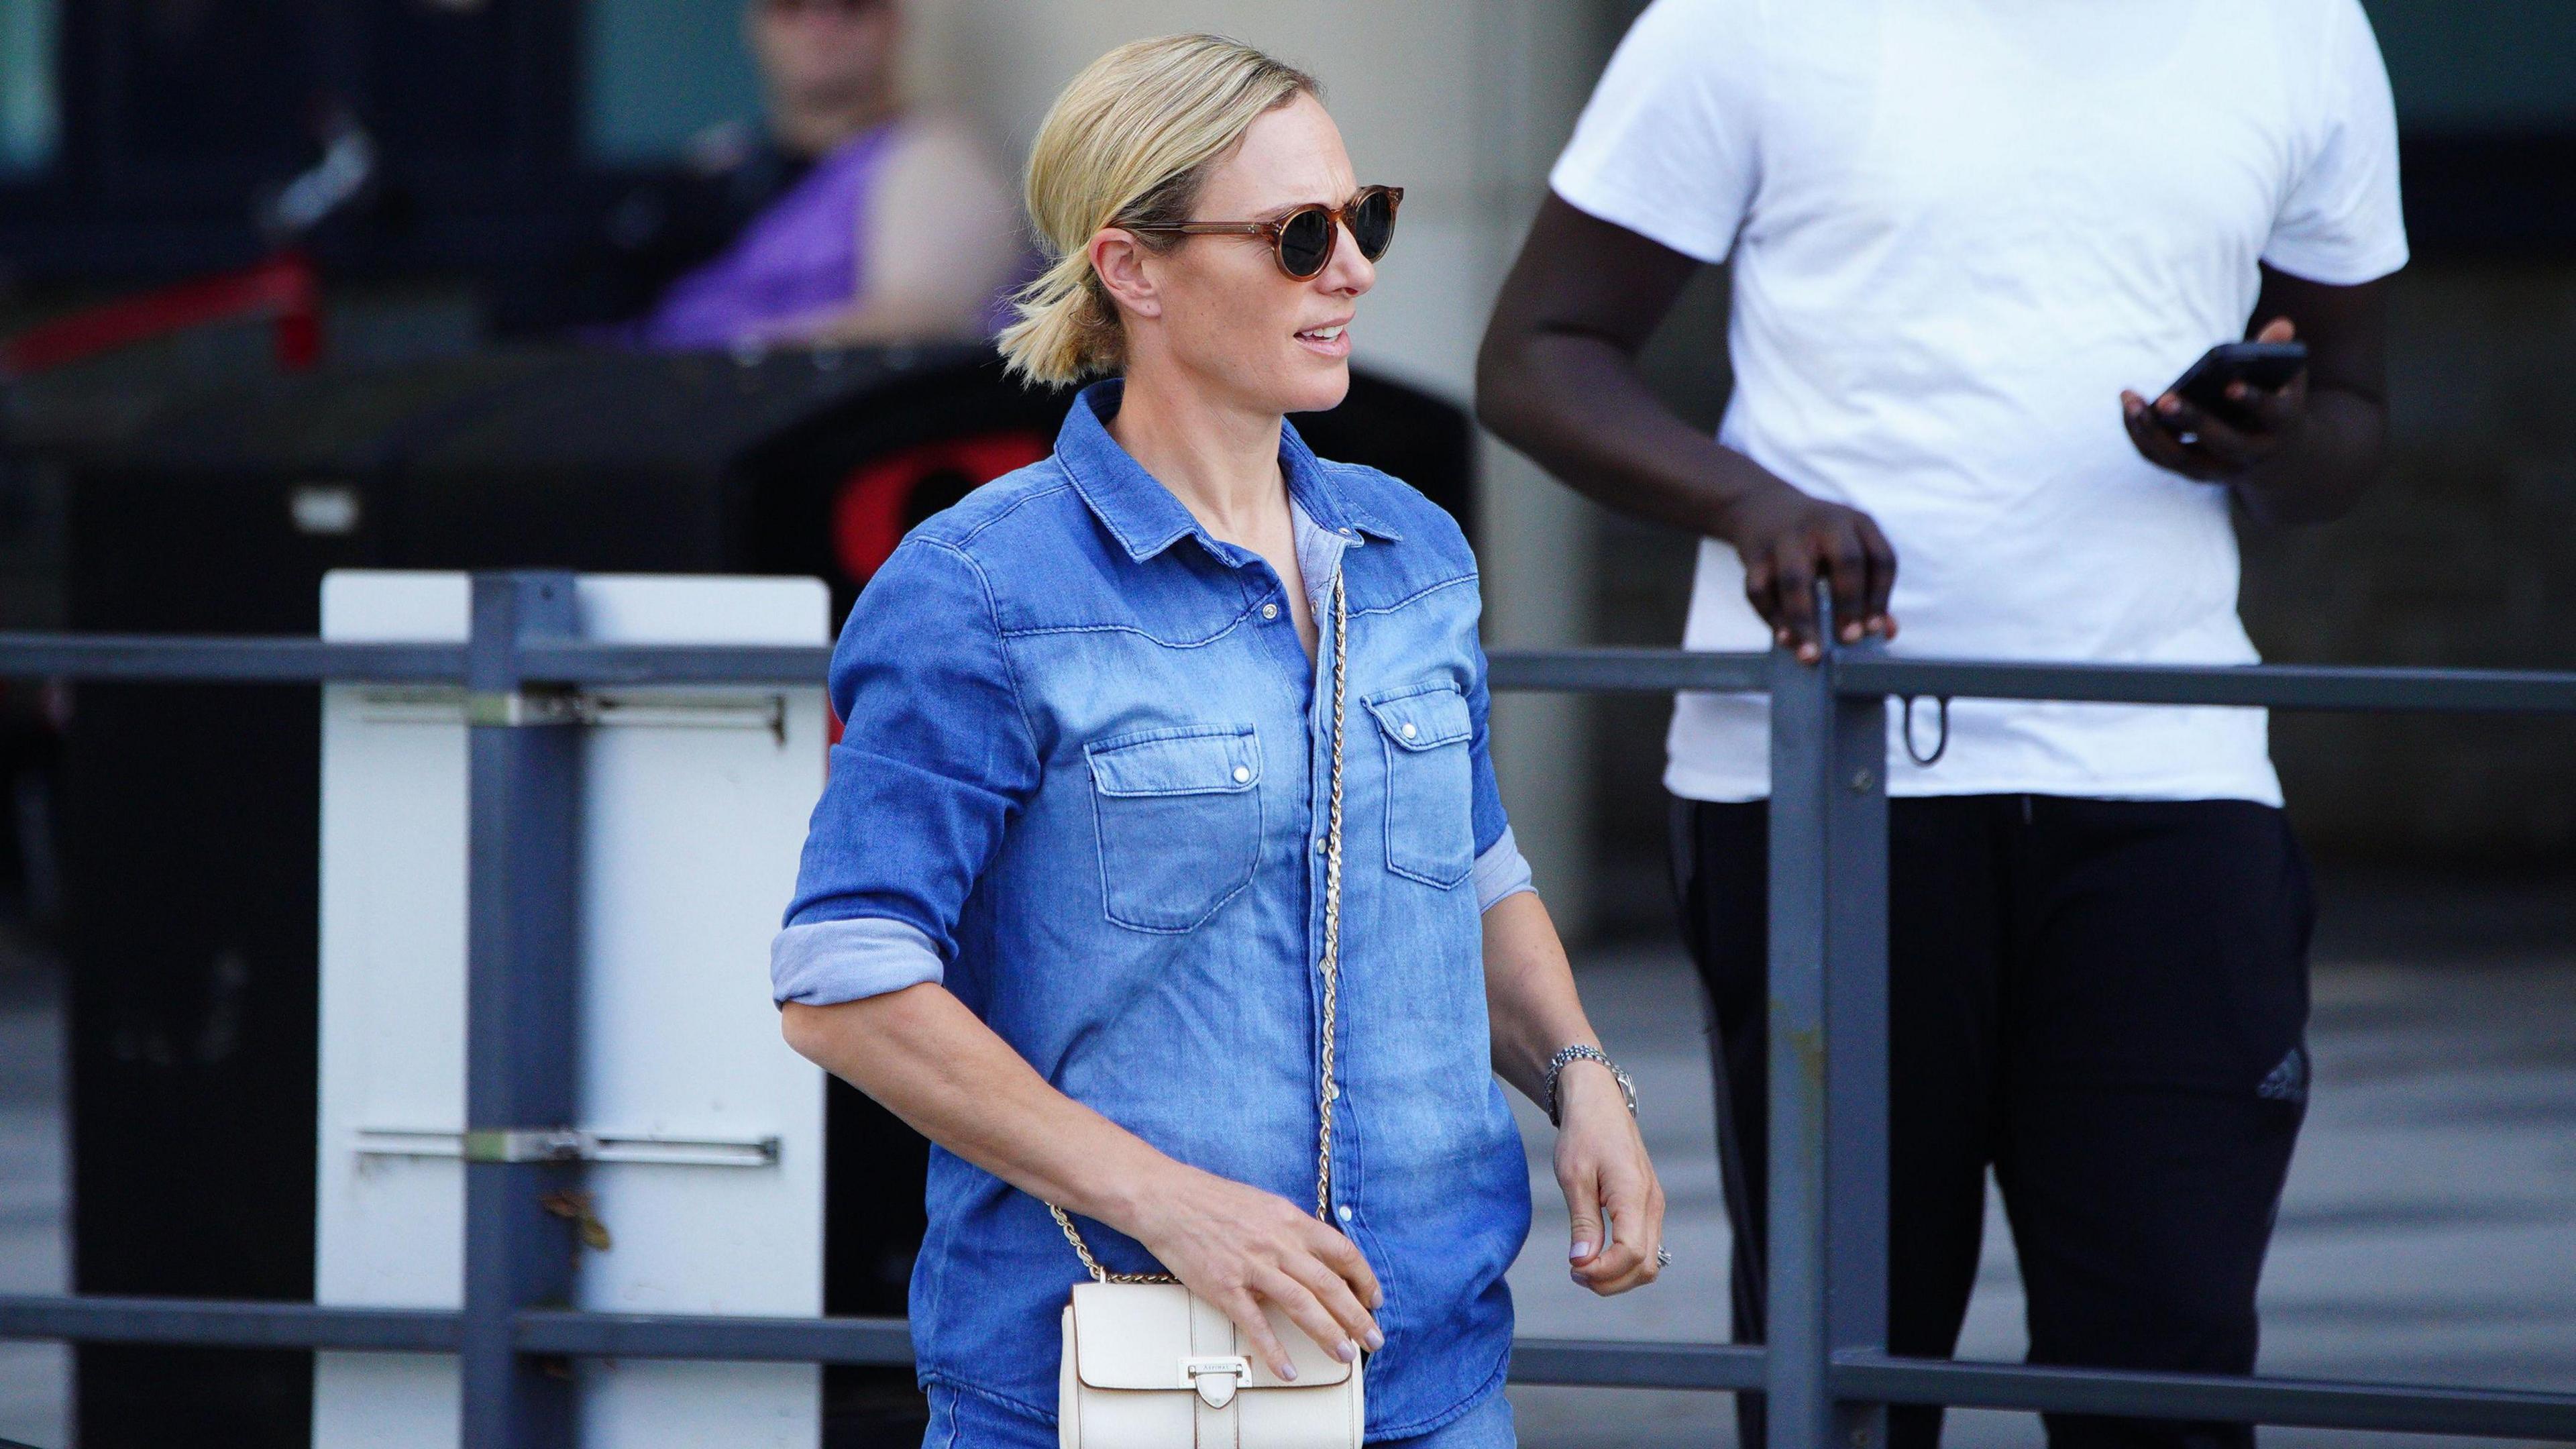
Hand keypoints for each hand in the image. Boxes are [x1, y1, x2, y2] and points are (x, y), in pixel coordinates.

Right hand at [1128, 1164, 1384, 1379]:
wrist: (1167, 1200)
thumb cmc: (1214, 1201)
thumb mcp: (1265, 1205)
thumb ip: (1293, 1229)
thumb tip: (1320, 1255)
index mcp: (1290, 1220)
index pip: (1342, 1251)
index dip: (1364, 1278)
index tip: (1374, 1300)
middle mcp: (1277, 1243)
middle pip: (1328, 1284)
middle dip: (1356, 1316)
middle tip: (1373, 1340)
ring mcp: (1251, 1266)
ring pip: (1301, 1304)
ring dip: (1327, 1332)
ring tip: (1344, 1355)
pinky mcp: (1224, 1288)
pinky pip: (1255, 1324)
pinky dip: (1274, 1351)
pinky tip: (1288, 1370)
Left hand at [1555, 1062, 1664, 1294]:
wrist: (1599, 1103)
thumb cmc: (1583, 1133)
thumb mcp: (1574, 1176)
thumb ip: (1583, 1222)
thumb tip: (1582, 1262)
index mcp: (1635, 1195)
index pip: (1632, 1253)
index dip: (1604, 1272)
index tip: (1573, 1268)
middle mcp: (1652, 1204)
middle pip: (1645, 1267)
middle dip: (1611, 1281)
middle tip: (1575, 1273)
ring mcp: (1653, 1206)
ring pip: (1649, 1262)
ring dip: (1618, 1276)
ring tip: (1583, 1266)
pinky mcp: (1647, 1207)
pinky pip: (1644, 1247)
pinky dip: (1623, 1261)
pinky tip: (1596, 1254)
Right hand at [1725, 482, 1897, 662]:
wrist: (1762, 506)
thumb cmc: (1816, 540)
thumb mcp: (1848, 548)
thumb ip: (1869, 589)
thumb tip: (1886, 633)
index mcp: (1858, 523)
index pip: (1881, 559)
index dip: (1880, 597)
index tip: (1874, 630)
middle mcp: (1826, 523)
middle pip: (1846, 562)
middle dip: (1850, 604)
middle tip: (1849, 640)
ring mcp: (1786, 536)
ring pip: (1795, 580)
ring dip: (1804, 621)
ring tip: (1810, 655)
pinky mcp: (1754, 552)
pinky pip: (1759, 590)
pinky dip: (1771, 618)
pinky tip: (1785, 638)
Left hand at [2124, 317, 2308, 483]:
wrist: (2275, 456)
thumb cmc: (2274, 402)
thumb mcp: (2285, 378)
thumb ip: (2279, 352)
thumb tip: (2282, 326)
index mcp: (2281, 425)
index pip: (2270, 413)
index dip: (2252, 400)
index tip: (2231, 385)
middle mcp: (2251, 454)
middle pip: (2221, 441)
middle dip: (2193, 420)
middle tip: (2166, 399)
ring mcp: (2220, 469)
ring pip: (2181, 457)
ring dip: (2152, 431)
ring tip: (2131, 400)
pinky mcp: (2192, 472)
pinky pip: (2160, 458)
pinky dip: (2141, 435)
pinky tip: (2129, 408)